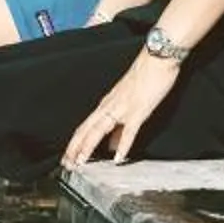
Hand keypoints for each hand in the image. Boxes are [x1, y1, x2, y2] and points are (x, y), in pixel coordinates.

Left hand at [65, 51, 182, 165]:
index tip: (68, 157)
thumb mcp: (128, 102)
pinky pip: (129, 130)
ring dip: (88, 146)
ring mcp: (123, 108)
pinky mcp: (138, 110)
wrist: (157, 58)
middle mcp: (110, 106)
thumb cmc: (145, 77)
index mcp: (107, 104)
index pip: (85, 126)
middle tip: (67, 164)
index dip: (75, 143)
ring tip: (81, 162)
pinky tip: (118, 158)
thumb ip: (120, 127)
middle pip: (86, 129)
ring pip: (99, 129)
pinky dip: (123, 145)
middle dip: (75, 148)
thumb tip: (114, 146)